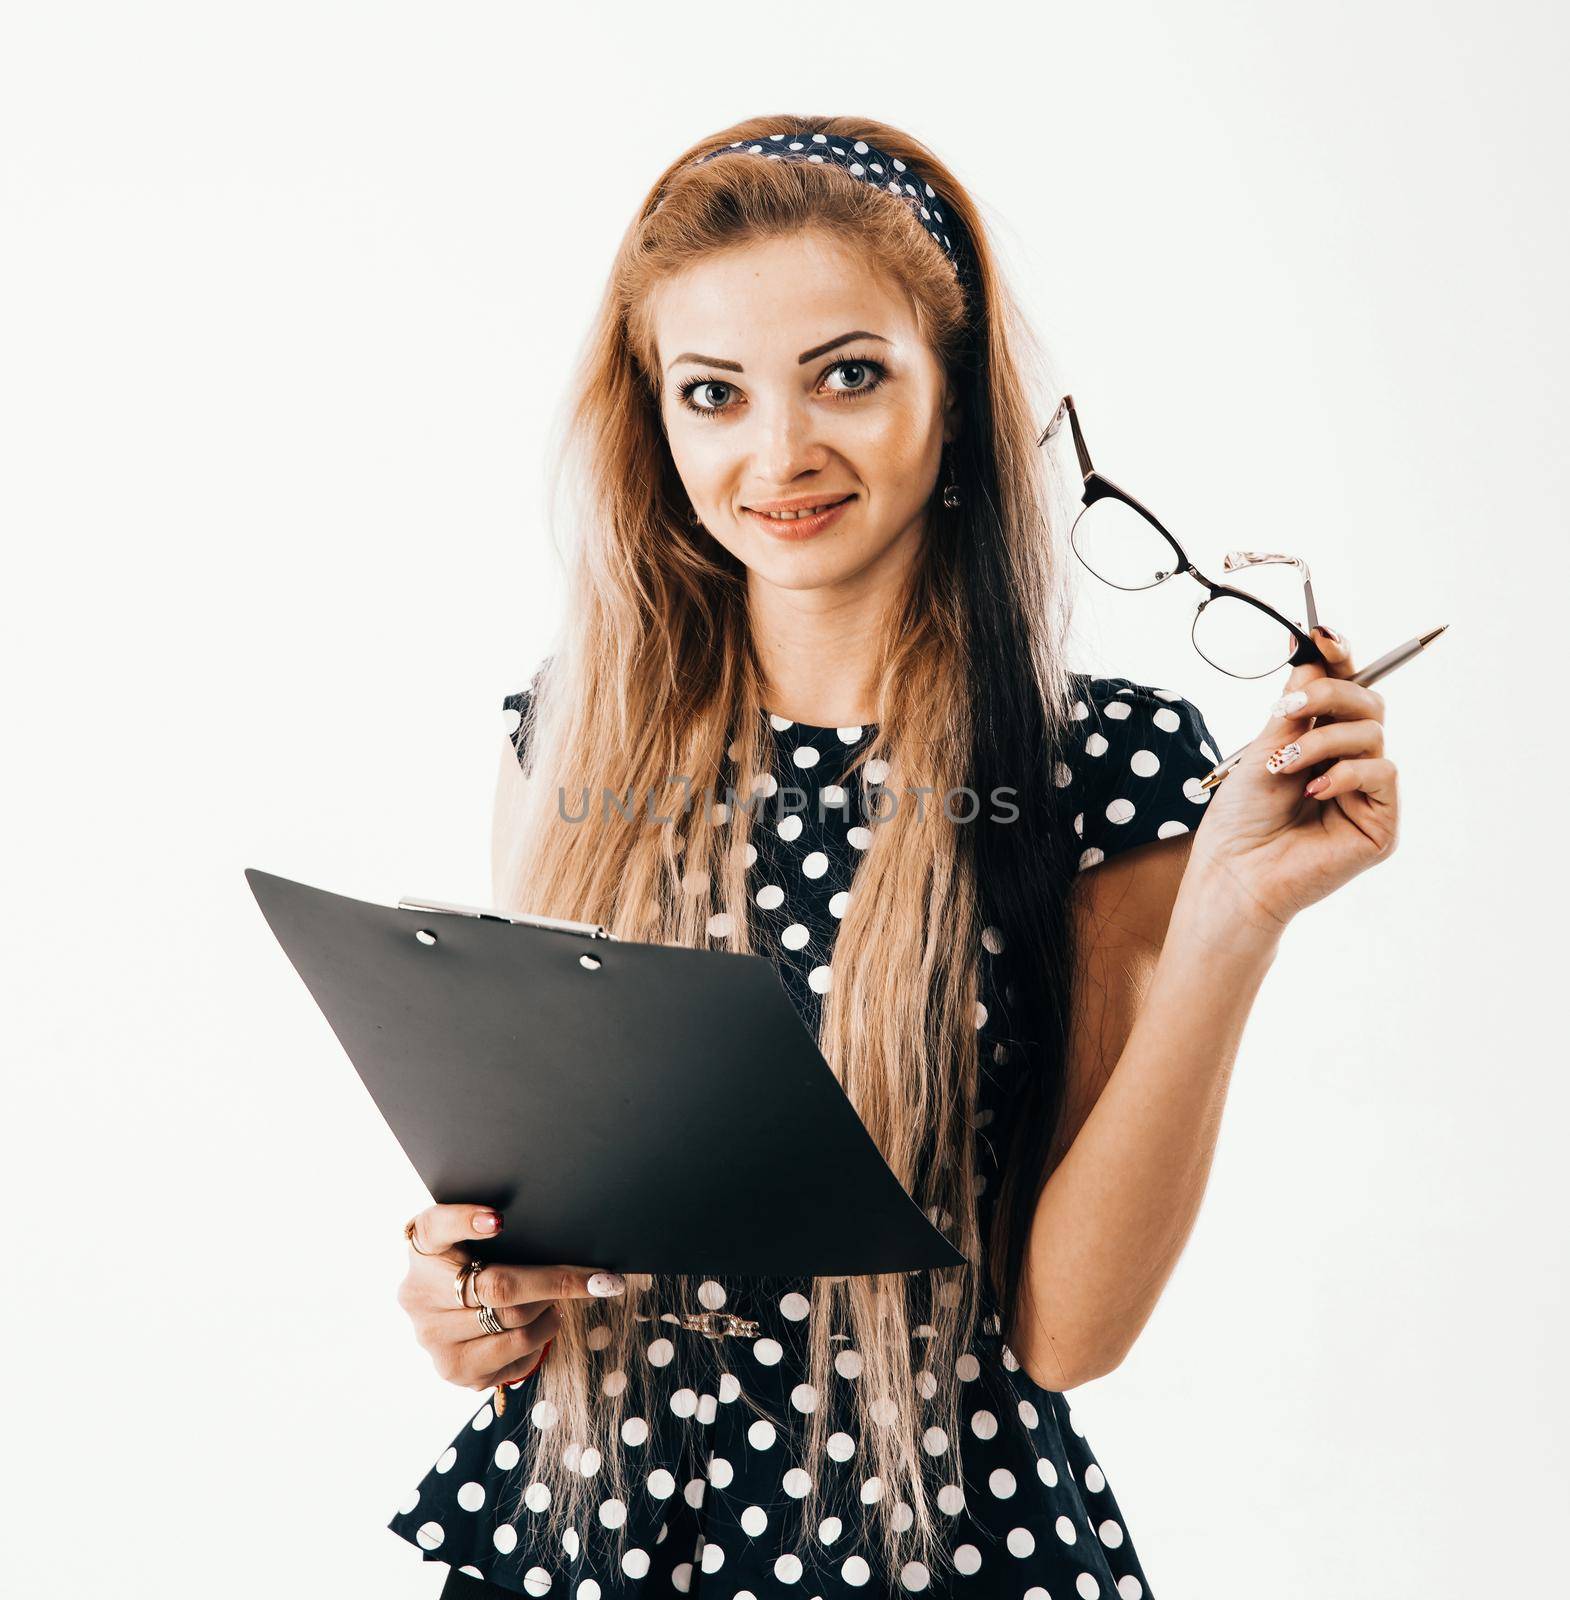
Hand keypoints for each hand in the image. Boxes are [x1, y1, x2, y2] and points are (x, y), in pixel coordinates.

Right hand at [397, 1204, 625, 1390]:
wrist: (455, 1312)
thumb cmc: (478, 1261)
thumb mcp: (476, 1236)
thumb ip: (497, 1225)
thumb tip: (562, 1227)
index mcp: (423, 1247)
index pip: (438, 1227)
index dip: (465, 1221)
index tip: (499, 1220)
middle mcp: (419, 1294)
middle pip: (499, 1287)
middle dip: (556, 1283)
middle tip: (594, 1278)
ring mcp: (433, 1337)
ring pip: (515, 1326)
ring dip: (551, 1314)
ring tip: (557, 1302)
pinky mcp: (454, 1370)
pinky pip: (515, 1358)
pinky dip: (542, 1341)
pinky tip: (540, 1326)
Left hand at [1186, 626, 1399, 935]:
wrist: (1234, 873)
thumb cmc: (1241, 819)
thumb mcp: (1263, 749)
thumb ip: (1295, 708)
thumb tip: (1312, 658)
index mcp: (1319, 740)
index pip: (1344, 688)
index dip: (1339, 657)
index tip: (1321, 634)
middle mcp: (1348, 762)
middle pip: (1368, 701)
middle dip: (1330, 694)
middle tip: (1287, 710)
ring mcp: (1367, 792)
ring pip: (1372, 734)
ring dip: (1324, 741)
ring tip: (1283, 765)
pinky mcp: (1381, 822)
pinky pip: (1383, 774)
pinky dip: (1346, 774)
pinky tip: (1313, 791)